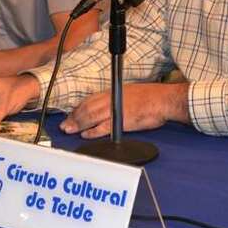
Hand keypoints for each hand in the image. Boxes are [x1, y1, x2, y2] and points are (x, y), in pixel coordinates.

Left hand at [60, 82, 189, 137]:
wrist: (163, 100)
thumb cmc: (151, 97)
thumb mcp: (130, 92)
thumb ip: (118, 99)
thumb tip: (110, 107)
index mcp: (113, 92)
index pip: (90, 99)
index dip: (79, 108)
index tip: (71, 114)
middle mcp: (111, 99)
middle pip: (87, 108)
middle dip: (74, 117)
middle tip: (64, 125)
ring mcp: (115, 110)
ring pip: (90, 116)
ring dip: (78, 124)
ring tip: (69, 130)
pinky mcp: (121, 121)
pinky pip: (102, 128)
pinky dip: (92, 132)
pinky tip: (85, 135)